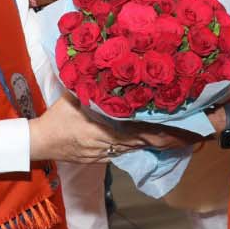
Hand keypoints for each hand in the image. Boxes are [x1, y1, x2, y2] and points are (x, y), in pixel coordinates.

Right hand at [28, 96, 188, 163]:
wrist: (39, 143)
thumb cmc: (56, 118)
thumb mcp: (75, 98)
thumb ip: (94, 88)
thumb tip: (108, 70)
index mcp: (106, 130)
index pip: (142, 132)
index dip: (163, 130)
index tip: (182, 125)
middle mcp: (111, 145)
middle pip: (145, 142)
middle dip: (166, 137)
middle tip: (190, 130)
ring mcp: (107, 154)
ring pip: (137, 148)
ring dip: (155, 141)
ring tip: (178, 135)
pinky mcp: (102, 158)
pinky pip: (125, 151)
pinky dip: (140, 145)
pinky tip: (150, 140)